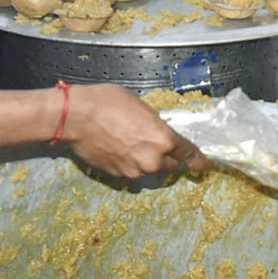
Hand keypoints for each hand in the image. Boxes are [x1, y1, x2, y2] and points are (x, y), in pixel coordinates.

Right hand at [64, 84, 207, 177]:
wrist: (75, 117)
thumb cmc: (108, 102)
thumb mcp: (140, 105)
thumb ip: (153, 122)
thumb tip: (156, 129)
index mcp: (163, 140)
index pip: (187, 153)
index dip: (196, 159)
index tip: (202, 165)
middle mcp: (151, 160)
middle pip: (169, 165)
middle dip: (167, 156)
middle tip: (155, 143)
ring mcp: (133, 170)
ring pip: (147, 168)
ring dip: (145, 159)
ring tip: (128, 141)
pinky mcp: (116, 176)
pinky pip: (129, 170)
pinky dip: (127, 162)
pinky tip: (115, 146)